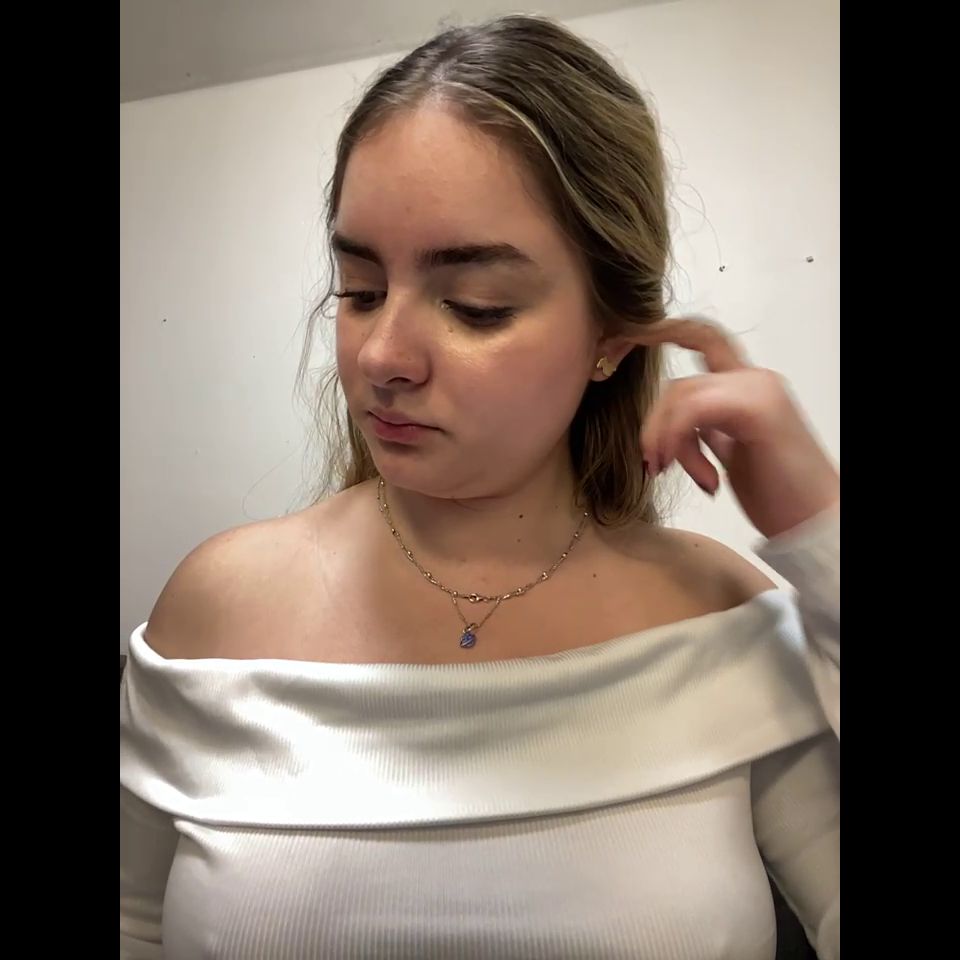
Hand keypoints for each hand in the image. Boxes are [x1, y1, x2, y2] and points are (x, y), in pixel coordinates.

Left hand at [629, 318, 839, 539]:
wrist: (815, 521)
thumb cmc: (777, 494)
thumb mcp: (729, 453)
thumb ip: (704, 429)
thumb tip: (668, 426)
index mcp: (746, 386)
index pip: (698, 338)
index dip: (657, 332)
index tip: (615, 348)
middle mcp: (753, 379)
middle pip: (678, 382)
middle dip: (653, 422)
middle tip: (652, 462)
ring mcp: (757, 389)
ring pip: (681, 395)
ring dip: (666, 440)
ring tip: (678, 474)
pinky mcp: (757, 407)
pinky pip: (693, 409)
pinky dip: (678, 439)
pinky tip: (692, 471)